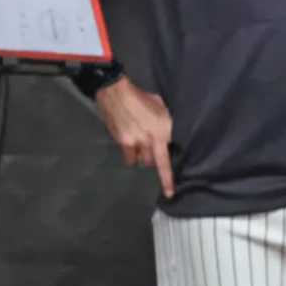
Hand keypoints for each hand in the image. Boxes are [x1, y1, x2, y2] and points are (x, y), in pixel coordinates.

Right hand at [95, 76, 175, 197]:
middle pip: (153, 162)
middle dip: (152, 157)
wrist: (116, 92)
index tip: (169, 193)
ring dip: (140, 156)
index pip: (168, 158)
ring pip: (140, 161)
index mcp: (164, 129)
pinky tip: (128, 141)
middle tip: (148, 147)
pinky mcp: (122, 142)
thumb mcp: (162, 108)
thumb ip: (165, 125)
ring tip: (138, 143)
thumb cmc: (142, 97)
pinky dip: (130, 154)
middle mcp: (152, 139)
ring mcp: (136, 142)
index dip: (168, 178)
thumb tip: (167, 138)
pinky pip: (128, 157)